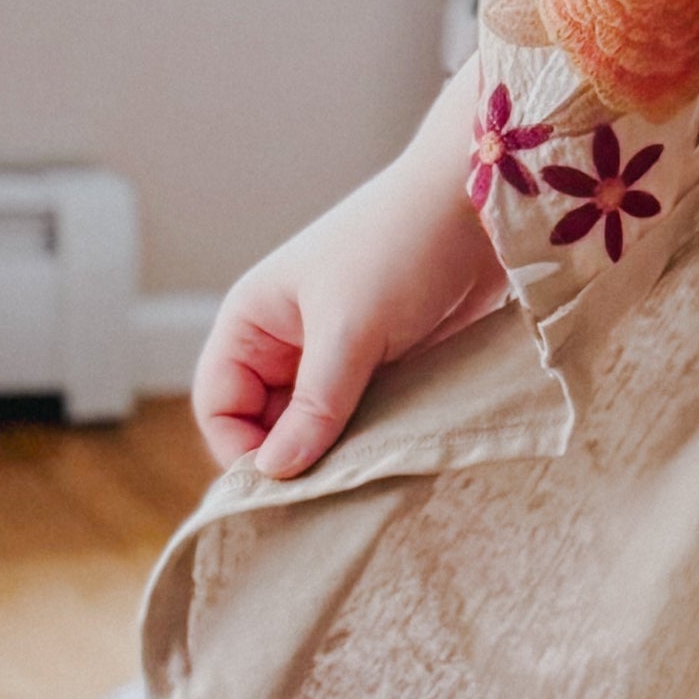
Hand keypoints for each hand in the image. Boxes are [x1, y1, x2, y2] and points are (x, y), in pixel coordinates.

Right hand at [194, 69, 504, 480]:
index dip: (239, 448)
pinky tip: (393, 456)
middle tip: (332, 492)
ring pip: (316, 426)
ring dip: (337, 453)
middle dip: (292, 457)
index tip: (283, 484)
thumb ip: (313, 404)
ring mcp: (336, 353)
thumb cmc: (400, 248)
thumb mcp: (349, 330)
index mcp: (253, 320)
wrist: (480, 207)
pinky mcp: (383, 363)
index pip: (219, 404)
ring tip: (367, 474)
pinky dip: (371, 439)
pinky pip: (361, 417)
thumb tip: (273, 472)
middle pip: (266, 423)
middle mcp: (285, 339)